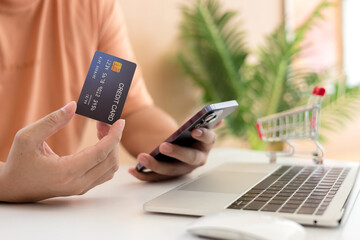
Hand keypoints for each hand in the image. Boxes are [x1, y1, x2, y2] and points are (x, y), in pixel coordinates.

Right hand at [0, 102, 124, 201]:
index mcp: (65, 172)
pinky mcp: (81, 188)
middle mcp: (77, 183)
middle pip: (109, 160)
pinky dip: (106, 157)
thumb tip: (73, 106)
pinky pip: (103, 173)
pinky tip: (98, 143)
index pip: (101, 153)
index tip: (120, 121)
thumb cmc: (19, 162)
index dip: (114, 136)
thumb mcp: (27, 137)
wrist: (12, 187)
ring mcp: (80, 188)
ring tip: (100, 130)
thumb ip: (52, 121)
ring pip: (109, 168)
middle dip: (113, 138)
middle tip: (104, 121)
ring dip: (111, 148)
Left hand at [128, 127, 216, 180]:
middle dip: (177, 152)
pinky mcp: (169, 176)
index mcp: (206, 144)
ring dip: (155, 165)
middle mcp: (197, 159)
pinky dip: (143, 175)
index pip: (208, 140)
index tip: (195, 130)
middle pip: (189, 158)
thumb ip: (204, 121)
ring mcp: (183, 169)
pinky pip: (156, 178)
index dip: (203, 135)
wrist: (181, 144)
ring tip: (141, 157)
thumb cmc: (188, 133)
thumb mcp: (195, 125)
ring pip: (171, 170)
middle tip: (163, 146)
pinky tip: (132, 170)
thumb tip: (218, 118)